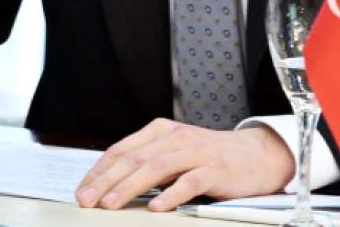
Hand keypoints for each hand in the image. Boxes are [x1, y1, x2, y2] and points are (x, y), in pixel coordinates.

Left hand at [74, 118, 294, 211]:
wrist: (257, 156)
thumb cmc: (211, 158)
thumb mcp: (175, 153)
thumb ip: (148, 162)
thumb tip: (110, 184)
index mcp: (161, 132)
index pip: (121, 150)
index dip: (98, 171)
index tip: (81, 190)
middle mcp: (175, 138)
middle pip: (133, 159)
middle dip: (105, 181)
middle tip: (85, 200)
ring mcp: (195, 152)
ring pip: (155, 168)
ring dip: (129, 187)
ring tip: (110, 205)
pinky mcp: (215, 169)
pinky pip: (189, 182)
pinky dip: (171, 195)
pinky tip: (157, 208)